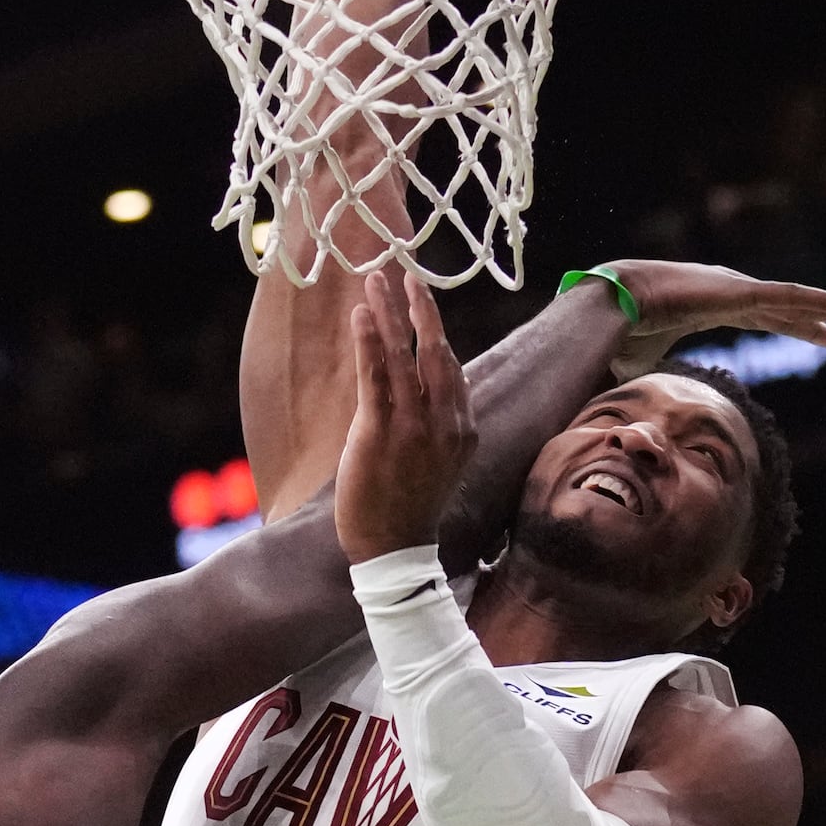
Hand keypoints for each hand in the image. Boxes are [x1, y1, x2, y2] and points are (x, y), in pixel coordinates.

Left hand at [336, 272, 475, 563]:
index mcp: (464, 428)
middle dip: (419, 308)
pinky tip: (362, 316)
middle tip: (405, 275)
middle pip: (435, 350)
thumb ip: (440, 421)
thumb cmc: (410, 505)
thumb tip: (440, 384)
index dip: (435, 329)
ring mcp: (414, 428)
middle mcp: (446, 423)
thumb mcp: (439, 460)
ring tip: (376, 280)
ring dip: (390, 312)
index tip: (421, 300)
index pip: (451, 366)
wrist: (394, 550)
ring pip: (404, 355)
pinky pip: (376, 377)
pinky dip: (370, 342)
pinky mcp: (380, 434)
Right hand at [599, 261, 825, 382]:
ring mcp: (737, 288)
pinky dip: (821, 303)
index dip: (788, 326)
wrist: (610, 308)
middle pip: (783, 309)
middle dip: (813, 321)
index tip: (815, 338)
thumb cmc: (620, 333)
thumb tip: (639, 412)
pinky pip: (791, 298)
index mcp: (710, 306)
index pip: (760, 317)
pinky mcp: (740, 290)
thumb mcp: (644, 364)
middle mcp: (728, 292)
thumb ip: (654, 380)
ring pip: (795, 300)